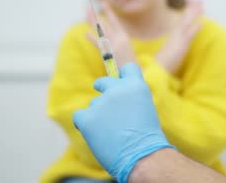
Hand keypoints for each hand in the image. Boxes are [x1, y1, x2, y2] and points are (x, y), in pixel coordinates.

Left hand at [73, 63, 174, 182]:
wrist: (143, 157)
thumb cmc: (146, 138)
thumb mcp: (145, 108)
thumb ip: (131, 97)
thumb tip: (118, 96)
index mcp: (135, 85)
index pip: (126, 69)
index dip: (123, 76)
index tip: (120, 83)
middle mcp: (117, 89)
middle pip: (103, 82)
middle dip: (103, 90)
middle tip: (106, 106)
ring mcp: (101, 103)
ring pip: (93, 105)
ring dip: (98, 116)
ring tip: (111, 133)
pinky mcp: (88, 118)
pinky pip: (79, 116)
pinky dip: (84, 124)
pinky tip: (95, 134)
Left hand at [86, 2, 136, 64]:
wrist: (134, 73)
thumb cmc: (130, 63)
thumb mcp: (125, 49)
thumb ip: (116, 41)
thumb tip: (105, 35)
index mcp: (123, 36)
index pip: (114, 21)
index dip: (108, 12)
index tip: (103, 4)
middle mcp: (119, 39)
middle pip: (104, 25)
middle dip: (95, 17)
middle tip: (88, 9)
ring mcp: (114, 45)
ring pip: (101, 31)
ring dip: (92, 23)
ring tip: (87, 15)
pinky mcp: (109, 54)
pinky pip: (99, 45)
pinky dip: (92, 39)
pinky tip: (85, 33)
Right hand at [155, 0, 203, 72]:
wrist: (155, 70)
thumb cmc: (159, 65)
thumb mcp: (167, 54)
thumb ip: (170, 49)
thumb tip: (173, 46)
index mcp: (172, 37)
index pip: (181, 22)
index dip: (187, 13)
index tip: (191, 3)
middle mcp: (175, 35)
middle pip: (185, 19)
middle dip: (192, 9)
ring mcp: (178, 39)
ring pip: (187, 22)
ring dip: (194, 12)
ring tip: (201, 3)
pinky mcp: (181, 46)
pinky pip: (190, 35)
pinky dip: (196, 28)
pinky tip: (202, 22)